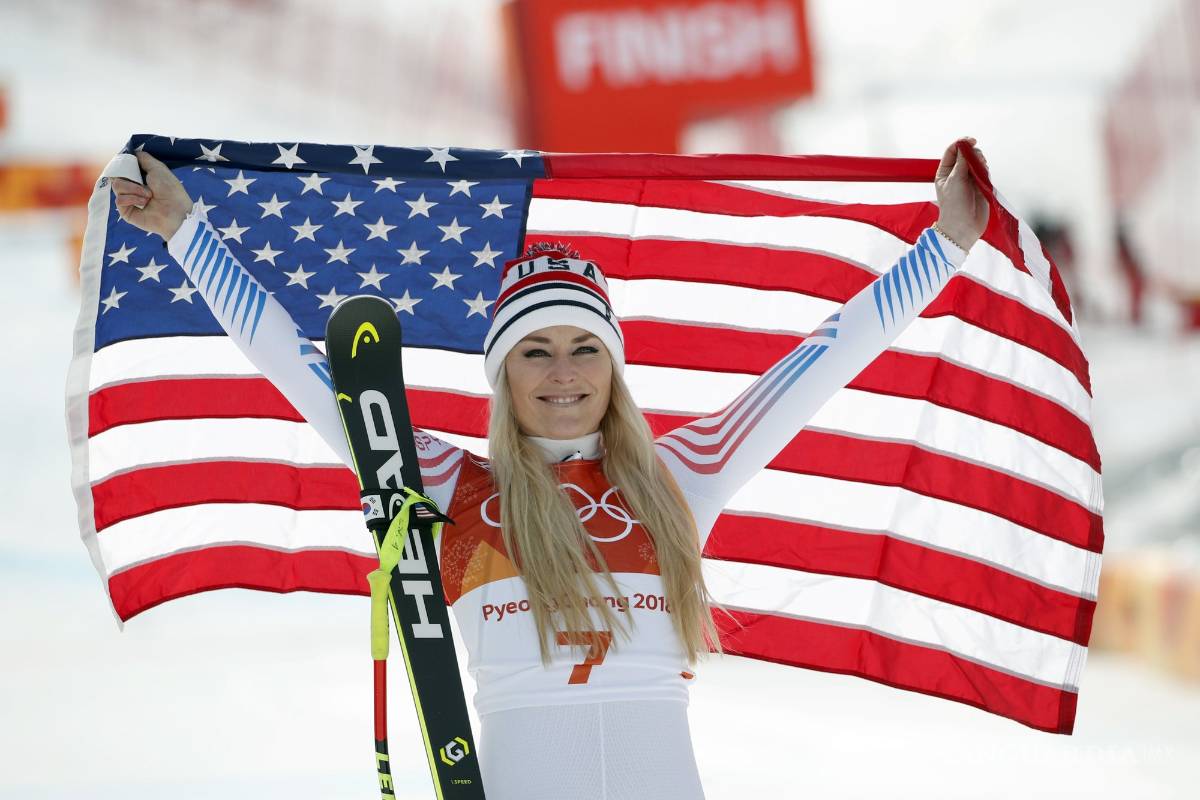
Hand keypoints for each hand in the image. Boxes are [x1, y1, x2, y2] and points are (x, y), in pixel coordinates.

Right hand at [110, 151, 193, 239]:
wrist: (176, 212)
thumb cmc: (170, 190)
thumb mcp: (158, 168)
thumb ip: (144, 158)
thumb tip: (132, 152)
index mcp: (140, 177)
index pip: (122, 167)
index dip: (123, 164)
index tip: (128, 163)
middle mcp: (133, 187)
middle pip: (116, 174)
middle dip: (130, 176)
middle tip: (145, 182)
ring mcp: (129, 199)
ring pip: (117, 185)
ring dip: (134, 188)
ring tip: (149, 195)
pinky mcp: (126, 211)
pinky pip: (119, 199)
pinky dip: (132, 199)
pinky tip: (144, 203)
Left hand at [934, 137, 988, 251]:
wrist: (963, 226)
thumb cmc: (954, 205)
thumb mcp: (955, 180)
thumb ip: (961, 162)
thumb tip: (965, 146)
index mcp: (945, 172)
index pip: (952, 151)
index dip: (961, 144)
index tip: (971, 141)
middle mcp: (956, 174)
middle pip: (966, 154)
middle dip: (973, 152)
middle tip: (978, 158)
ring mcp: (968, 180)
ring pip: (977, 162)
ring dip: (980, 161)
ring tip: (982, 167)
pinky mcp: (979, 185)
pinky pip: (984, 171)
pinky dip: (985, 169)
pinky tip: (985, 172)